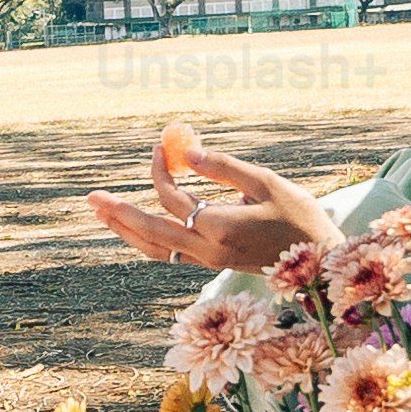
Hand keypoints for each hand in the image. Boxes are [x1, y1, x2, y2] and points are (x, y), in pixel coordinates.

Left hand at [80, 131, 342, 273]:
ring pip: (155, 248)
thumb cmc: (298, 217)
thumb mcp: (266, 182)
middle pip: (150, 232)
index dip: (162, 170)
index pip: (174, 198)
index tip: (161, 147)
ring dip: (126, 231)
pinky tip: (134, 228)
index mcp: (220, 227)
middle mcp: (208, 249)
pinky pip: (168, 253)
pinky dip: (146, 239)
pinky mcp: (211, 264)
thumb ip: (223, 167)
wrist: (320, 264)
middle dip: (118, 213)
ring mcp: (207, 261)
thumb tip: (184, 149)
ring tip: (102, 214)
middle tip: (91, 197)